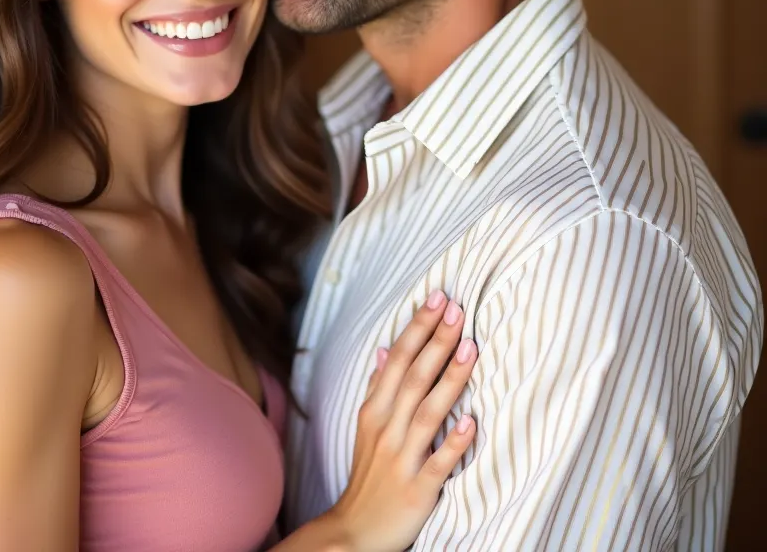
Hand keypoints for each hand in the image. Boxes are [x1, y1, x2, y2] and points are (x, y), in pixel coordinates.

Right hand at [326, 292, 476, 551]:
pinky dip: (453, 443)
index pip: (398, 358)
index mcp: (374, 410)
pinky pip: (437, 463)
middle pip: (413, 377)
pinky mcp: (418, 489)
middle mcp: (386, 428)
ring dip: (450, 379)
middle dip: (436, 341)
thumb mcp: (366, 426)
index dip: (418, 327)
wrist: (354, 531)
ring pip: (427, 412)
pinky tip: (471, 421)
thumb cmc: (368, 475)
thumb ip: (379, 387)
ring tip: (470, 349)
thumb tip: (387, 349)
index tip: (439, 298)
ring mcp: (401, 458)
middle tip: (458, 309)